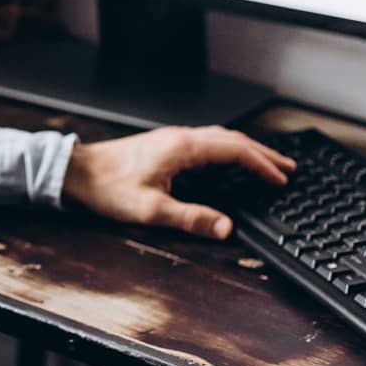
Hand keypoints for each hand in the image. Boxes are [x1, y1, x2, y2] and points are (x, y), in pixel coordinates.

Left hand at [60, 126, 295, 239]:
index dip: (262, 164)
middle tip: (287, 168)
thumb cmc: (107, 188)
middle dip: (263, 154)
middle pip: (232, 140)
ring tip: (267, 162)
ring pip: (220, 138)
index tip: (281, 179)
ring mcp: (172, 139)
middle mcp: (180, 138)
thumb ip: (191, 218)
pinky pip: (207, 141)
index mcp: (182, 148)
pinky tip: (229, 159)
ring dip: (247, 149)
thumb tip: (226, 228)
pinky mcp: (164, 144)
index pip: (235, 150)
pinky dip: (228, 149)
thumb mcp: (151, 210)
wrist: (77, 172)